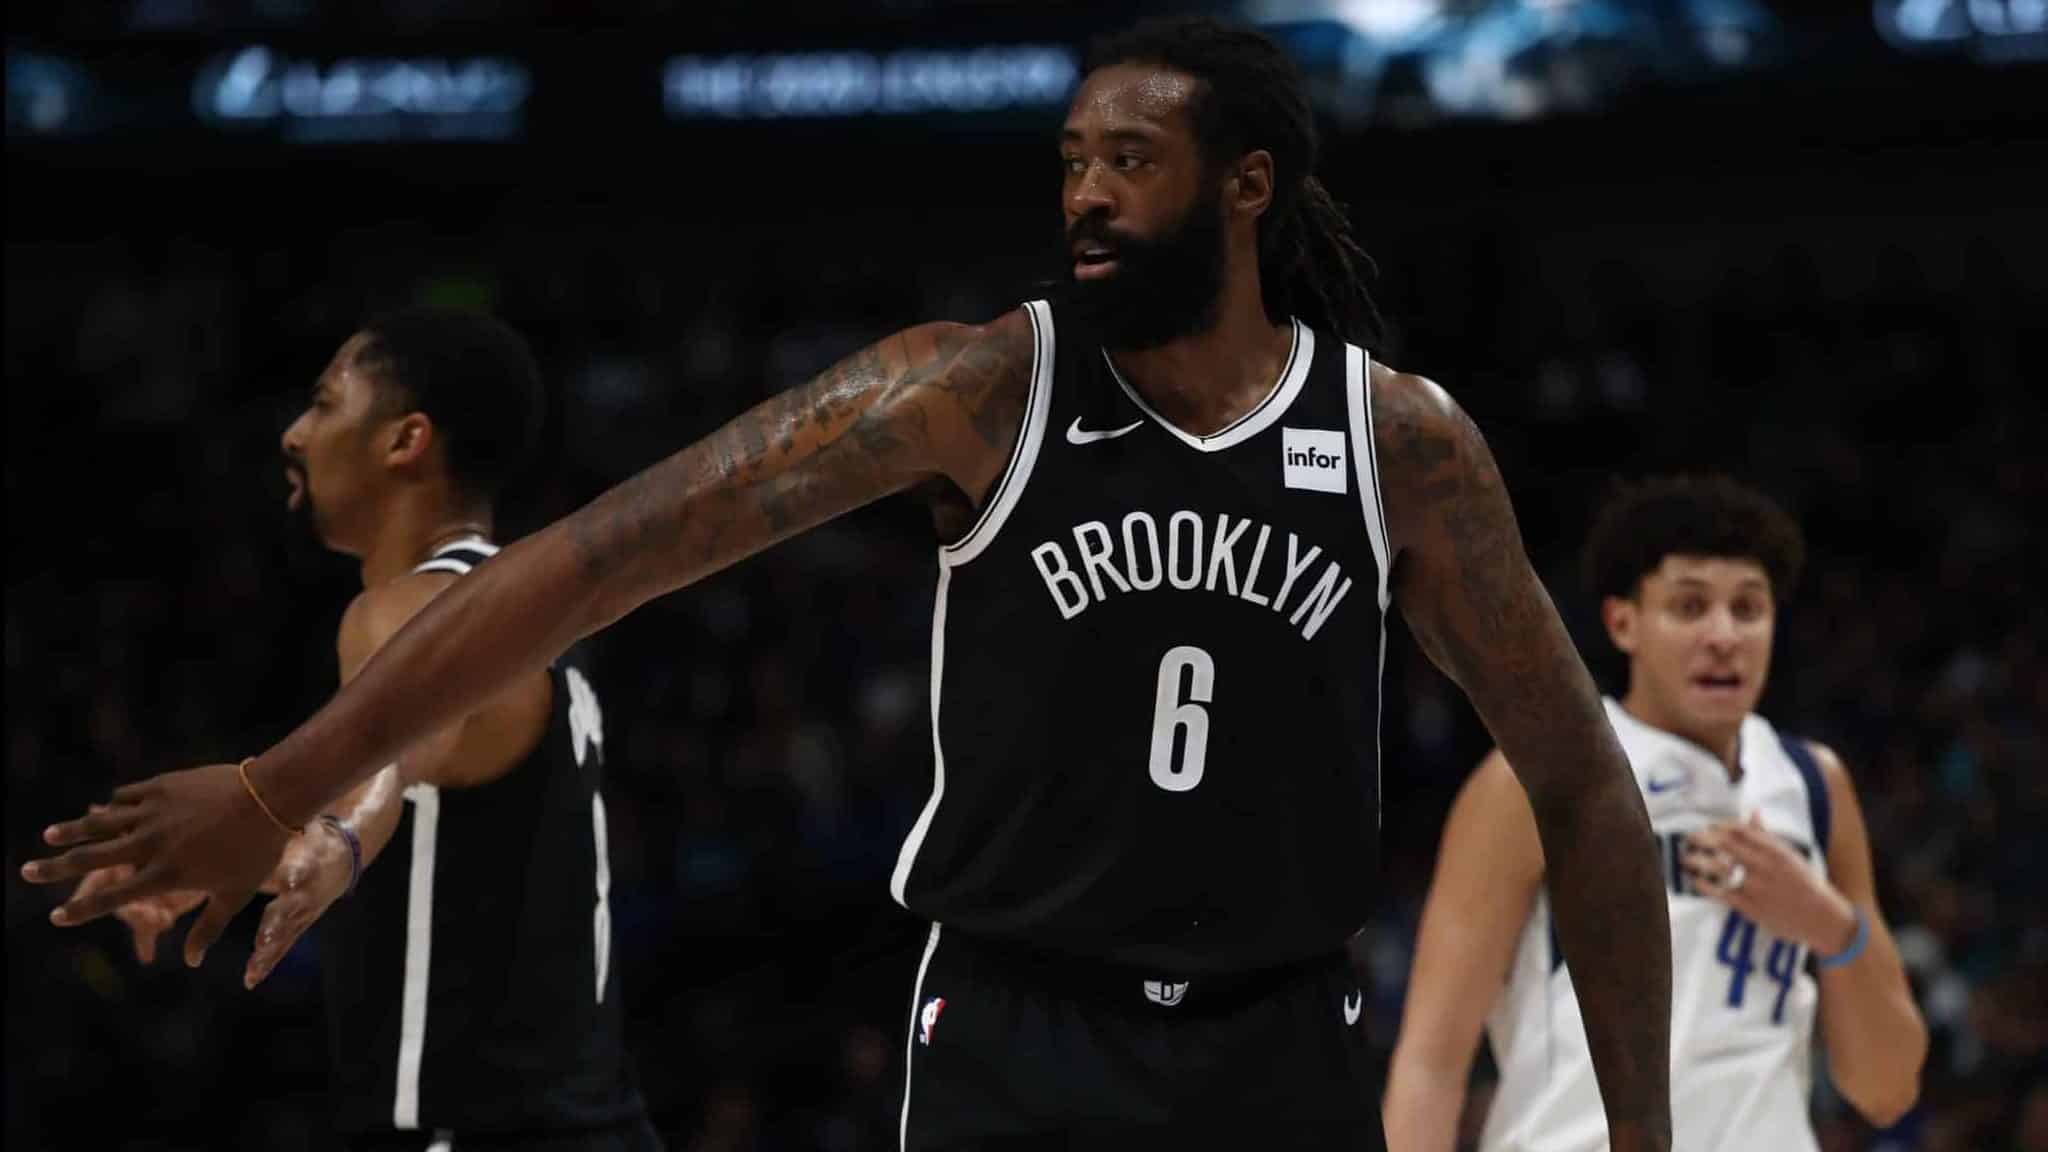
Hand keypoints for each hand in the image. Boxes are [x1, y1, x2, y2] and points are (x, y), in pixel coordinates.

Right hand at [21, 762, 292, 967]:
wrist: (271, 797)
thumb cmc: (258, 851)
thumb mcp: (234, 895)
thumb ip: (207, 929)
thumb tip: (189, 962)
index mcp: (165, 875)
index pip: (112, 898)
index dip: (82, 910)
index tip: (57, 917)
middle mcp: (150, 845)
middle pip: (91, 857)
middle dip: (55, 866)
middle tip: (26, 871)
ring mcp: (153, 813)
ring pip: (101, 823)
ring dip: (73, 830)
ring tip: (49, 835)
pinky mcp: (161, 787)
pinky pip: (128, 797)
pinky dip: (114, 805)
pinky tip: (104, 808)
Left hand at [244, 825, 351, 988]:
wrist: (346, 854)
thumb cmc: (314, 834)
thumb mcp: (304, 825)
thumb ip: (279, 825)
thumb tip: (257, 796)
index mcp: (311, 862)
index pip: (304, 866)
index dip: (296, 872)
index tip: (287, 879)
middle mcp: (310, 891)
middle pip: (294, 908)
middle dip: (278, 924)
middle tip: (263, 939)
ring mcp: (307, 911)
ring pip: (287, 934)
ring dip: (270, 950)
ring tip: (253, 968)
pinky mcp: (301, 923)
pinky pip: (283, 945)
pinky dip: (267, 962)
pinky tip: (250, 979)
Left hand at [1683, 812, 1856, 954]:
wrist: (1823, 918)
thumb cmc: (1806, 884)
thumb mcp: (1791, 856)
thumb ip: (1767, 836)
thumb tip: (1752, 812)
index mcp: (1777, 850)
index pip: (1741, 830)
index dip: (1720, 827)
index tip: (1708, 827)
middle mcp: (1766, 866)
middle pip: (1726, 845)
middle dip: (1702, 840)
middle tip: (1688, 839)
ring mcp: (1757, 886)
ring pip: (1720, 868)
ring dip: (1698, 861)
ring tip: (1685, 858)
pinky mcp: (1751, 906)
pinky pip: (1721, 893)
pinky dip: (1705, 885)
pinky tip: (1696, 881)